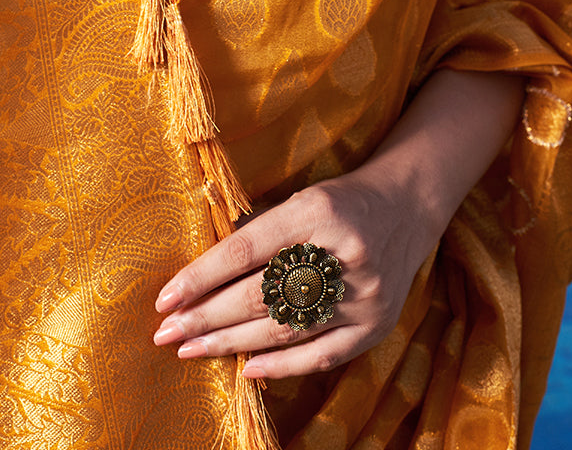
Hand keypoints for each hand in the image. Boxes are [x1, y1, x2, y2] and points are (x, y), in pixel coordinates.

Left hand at [151, 167, 438, 378]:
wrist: (406, 207)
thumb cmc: (337, 203)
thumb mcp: (298, 201)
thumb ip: (257, 234)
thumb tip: (199, 278)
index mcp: (315, 212)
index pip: (244, 249)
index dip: (201, 276)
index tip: (165, 299)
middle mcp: (341, 253)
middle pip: (260, 295)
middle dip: (206, 317)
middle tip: (165, 333)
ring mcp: (362, 295)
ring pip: (284, 329)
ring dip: (230, 345)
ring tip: (190, 350)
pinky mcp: (377, 325)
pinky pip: (321, 355)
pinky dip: (281, 367)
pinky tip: (246, 371)